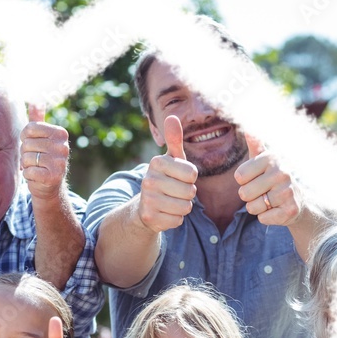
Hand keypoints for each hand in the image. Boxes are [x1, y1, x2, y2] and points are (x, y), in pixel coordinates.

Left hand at [21, 105, 69, 201]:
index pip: (29, 128)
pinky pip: (29, 171)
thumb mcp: (41, 137)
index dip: (25, 138)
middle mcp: (63, 146)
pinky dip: (29, 175)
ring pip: (26, 158)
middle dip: (25, 153)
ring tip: (36, 167)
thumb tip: (35, 99)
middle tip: (35, 159)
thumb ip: (38, 119)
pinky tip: (37, 176)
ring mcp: (60, 162)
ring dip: (27, 165)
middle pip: (27, 144)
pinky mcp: (53, 177)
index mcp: (60, 133)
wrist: (50, 186)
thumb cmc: (42, 158)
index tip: (33, 145)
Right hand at [137, 115, 197, 233]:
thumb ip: (174, 139)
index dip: (190, 178)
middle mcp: (149, 180)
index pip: (192, 173)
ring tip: (171, 201)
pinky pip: (178, 220)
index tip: (178, 177)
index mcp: (156, 162)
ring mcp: (148, 199)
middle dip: (187, 194)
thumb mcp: (171, 159)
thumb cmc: (165, 179)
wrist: (144, 206)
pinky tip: (165, 212)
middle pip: (190, 191)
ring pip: (185, 207)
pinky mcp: (149, 217)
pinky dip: (175, 219)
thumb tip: (172, 116)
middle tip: (174, 191)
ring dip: (183, 207)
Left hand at [235, 134, 303, 226]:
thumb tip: (247, 128)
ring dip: (257, 207)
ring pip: (252, 208)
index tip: (256, 178)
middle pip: (244, 193)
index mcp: (272, 158)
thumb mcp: (264, 159)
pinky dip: (266, 217)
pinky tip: (276, 209)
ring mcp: (288, 192)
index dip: (244, 181)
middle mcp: (282, 173)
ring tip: (270, 200)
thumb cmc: (273, 178)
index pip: (239, 176)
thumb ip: (255, 143)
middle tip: (263, 192)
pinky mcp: (290, 210)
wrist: (298, 200)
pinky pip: (262, 219)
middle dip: (249, 196)